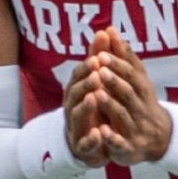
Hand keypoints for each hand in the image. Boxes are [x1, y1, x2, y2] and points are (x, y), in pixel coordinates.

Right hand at [63, 32, 115, 166]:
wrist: (86, 142)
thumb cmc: (91, 106)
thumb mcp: (96, 82)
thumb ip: (99, 59)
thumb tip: (104, 31)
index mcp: (76, 91)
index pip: (78, 76)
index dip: (86, 67)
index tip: (97, 57)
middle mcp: (72, 107)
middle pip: (74, 93)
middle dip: (85, 83)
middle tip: (97, 74)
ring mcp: (76, 127)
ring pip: (76, 116)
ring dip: (85, 106)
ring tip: (95, 97)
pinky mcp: (82, 147)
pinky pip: (85, 144)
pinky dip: (91, 139)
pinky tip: (99, 133)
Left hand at [85, 28, 170, 165]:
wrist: (160, 138)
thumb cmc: (142, 102)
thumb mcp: (137, 80)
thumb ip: (123, 56)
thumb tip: (110, 29)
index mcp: (141, 90)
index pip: (131, 74)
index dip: (117, 64)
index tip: (102, 54)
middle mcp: (139, 107)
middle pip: (128, 93)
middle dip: (114, 81)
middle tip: (99, 68)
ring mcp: (134, 128)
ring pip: (122, 116)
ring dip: (110, 105)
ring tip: (96, 94)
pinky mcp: (128, 148)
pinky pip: (121, 144)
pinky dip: (112, 138)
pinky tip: (102, 132)